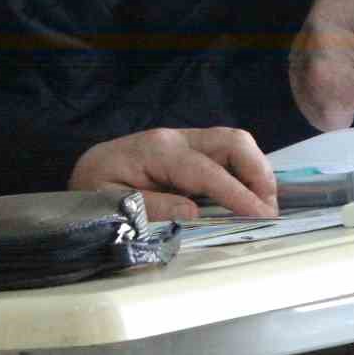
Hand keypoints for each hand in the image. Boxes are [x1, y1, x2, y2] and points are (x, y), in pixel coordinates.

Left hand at [68, 127, 277, 220]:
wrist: (85, 171)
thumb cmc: (92, 191)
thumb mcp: (109, 205)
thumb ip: (150, 207)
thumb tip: (193, 213)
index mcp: (156, 150)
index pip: (206, 170)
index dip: (237, 193)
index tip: (261, 216)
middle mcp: (175, 138)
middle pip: (231, 141)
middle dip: (258, 173)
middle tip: (268, 213)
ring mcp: (184, 140)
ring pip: (234, 143)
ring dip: (256, 172)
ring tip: (262, 209)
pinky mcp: (189, 149)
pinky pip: (225, 154)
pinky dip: (244, 173)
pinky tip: (247, 198)